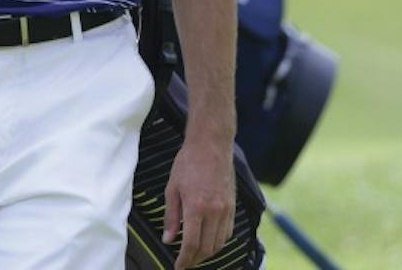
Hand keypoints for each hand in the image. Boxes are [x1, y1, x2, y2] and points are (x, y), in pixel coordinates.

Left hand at [162, 137, 234, 268]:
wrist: (211, 145)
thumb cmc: (188, 162)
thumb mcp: (172, 188)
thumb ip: (171, 217)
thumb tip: (168, 239)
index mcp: (196, 207)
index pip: (191, 244)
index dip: (184, 260)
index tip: (177, 266)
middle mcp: (214, 211)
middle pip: (206, 248)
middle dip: (194, 260)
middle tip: (184, 262)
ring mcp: (226, 209)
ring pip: (219, 243)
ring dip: (207, 253)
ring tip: (195, 255)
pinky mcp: (232, 205)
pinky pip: (228, 232)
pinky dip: (218, 242)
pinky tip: (209, 241)